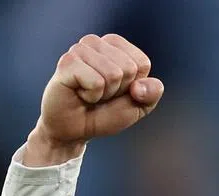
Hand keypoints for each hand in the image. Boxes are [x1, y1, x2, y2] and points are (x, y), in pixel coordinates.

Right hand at [25, 34, 162, 165]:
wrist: (74, 129)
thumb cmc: (105, 113)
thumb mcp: (138, 106)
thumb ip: (151, 93)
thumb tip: (140, 87)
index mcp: (116, 46)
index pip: (142, 63)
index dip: (135, 86)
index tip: (118, 91)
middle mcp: (96, 42)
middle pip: (129, 68)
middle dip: (119, 90)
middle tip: (101, 94)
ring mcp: (79, 50)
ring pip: (113, 74)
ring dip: (105, 93)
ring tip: (91, 94)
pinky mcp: (67, 62)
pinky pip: (96, 82)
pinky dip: (92, 96)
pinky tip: (80, 94)